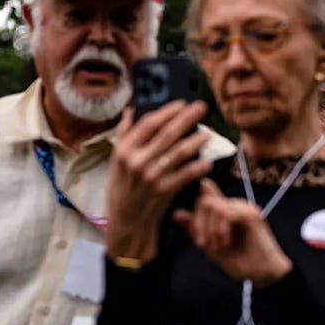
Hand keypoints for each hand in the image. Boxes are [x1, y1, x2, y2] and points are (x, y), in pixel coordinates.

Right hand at [106, 101, 212, 259]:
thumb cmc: (122, 188)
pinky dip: (198, 167)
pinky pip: (186, 175)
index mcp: (124, 150)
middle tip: (202, 107)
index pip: (149, 123)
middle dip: (187, 118)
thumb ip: (123, 134)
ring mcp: (151, 176)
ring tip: (208, 133)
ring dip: (197, 141)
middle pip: (168, 133)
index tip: (182, 104)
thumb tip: (130, 110)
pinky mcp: (164, 191)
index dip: (168, 111)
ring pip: (179, 152)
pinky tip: (208, 161)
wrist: (126, 221)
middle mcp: (137, 161)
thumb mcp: (115, 161)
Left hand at [174, 179, 292, 285]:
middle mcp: (236, 205)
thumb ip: (196, 229)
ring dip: (210, 229)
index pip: (203, 200)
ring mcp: (244, 208)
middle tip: (204, 245)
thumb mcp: (210, 245)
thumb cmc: (239, 261)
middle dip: (199, 225)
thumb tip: (176, 213)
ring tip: (218, 246)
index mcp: (226, 211)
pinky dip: (220, 229)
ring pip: (214, 205)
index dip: (195, 219)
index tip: (199, 242)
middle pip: (205, 201)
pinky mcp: (251, 214)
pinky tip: (225, 243)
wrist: (262, 274)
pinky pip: (226, 212)